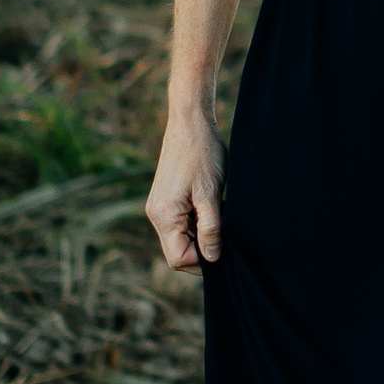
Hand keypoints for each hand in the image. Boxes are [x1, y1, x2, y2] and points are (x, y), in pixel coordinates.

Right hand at [147, 112, 225, 269]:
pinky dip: (197, 224)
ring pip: (181, 237)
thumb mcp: (210, 193)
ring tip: (222, 221)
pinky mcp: (167, 199)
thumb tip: (212, 258)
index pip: (178, 258)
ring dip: (201, 236)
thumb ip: (210, 228)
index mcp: (163, 215)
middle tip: (227, 238)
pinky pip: (181, 223)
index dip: (202, 261)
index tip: (224, 251)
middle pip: (178, 250)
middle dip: (202, 250)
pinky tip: (214, 211)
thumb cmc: (202, 153)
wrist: (191, 122)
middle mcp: (156, 214)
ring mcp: (160, 206)